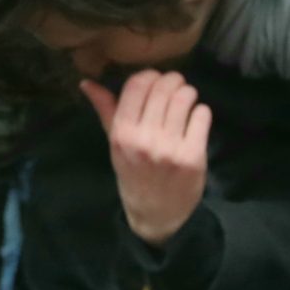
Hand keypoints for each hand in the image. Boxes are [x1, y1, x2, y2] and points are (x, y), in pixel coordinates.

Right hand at [82, 70, 211, 241]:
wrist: (157, 214)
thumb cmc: (134, 174)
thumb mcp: (115, 145)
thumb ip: (105, 111)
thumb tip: (87, 82)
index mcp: (121, 134)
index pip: (136, 85)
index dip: (149, 75)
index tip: (154, 80)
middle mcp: (144, 139)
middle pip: (162, 88)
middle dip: (172, 80)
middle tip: (175, 85)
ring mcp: (170, 148)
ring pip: (184, 98)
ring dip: (187, 93)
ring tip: (185, 100)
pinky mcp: (193, 156)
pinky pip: (202, 116)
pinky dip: (200, 112)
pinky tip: (195, 118)